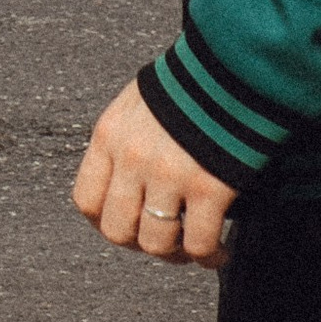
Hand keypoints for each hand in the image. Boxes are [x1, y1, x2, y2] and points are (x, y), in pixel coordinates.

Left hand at [72, 81, 233, 268]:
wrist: (234, 65)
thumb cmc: (189, 84)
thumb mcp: (137, 104)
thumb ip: (125, 141)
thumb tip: (125, 179)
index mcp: (109, 135)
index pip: (86, 200)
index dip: (106, 223)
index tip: (128, 226)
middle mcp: (132, 158)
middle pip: (117, 230)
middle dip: (140, 244)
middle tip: (163, 242)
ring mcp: (168, 175)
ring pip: (156, 243)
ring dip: (175, 254)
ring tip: (192, 249)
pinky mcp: (209, 188)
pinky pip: (198, 243)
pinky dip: (209, 255)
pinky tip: (219, 251)